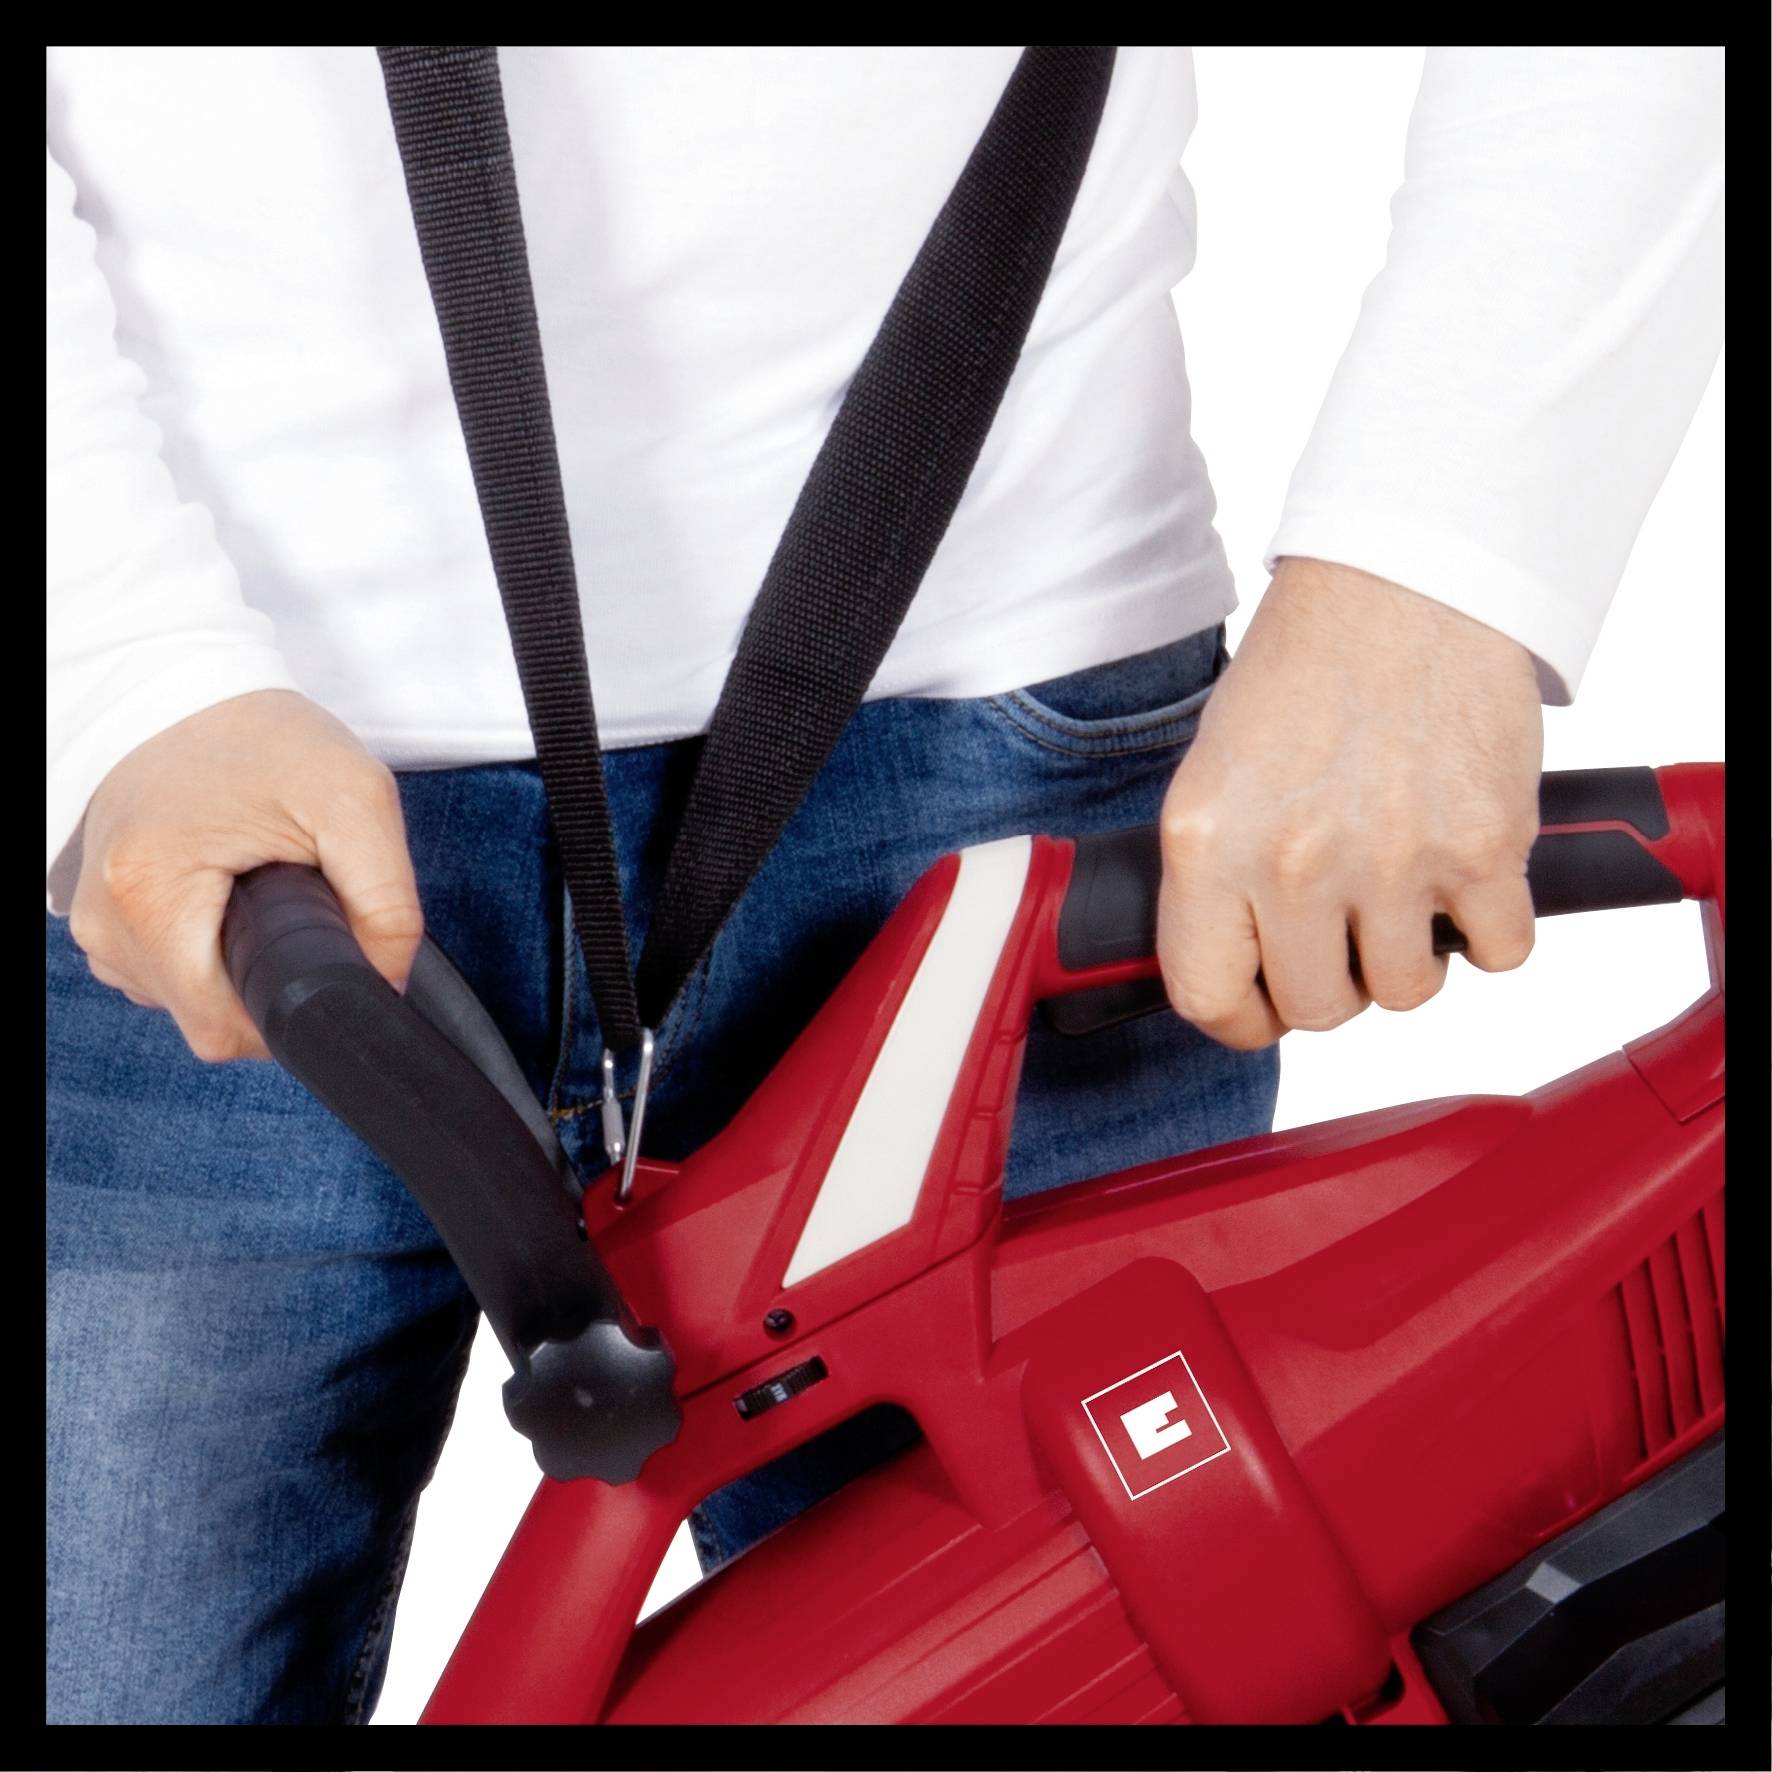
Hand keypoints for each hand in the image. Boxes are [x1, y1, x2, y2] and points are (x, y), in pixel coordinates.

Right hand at [68, 690, 421, 1061]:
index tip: (321, 965)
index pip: (224, 1028)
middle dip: (268, 981)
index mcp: (150, 895)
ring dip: (237, 964)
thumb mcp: (356, 801)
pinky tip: (229, 895)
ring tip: (261, 889)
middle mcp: (105, 917)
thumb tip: (387, 985)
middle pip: (207, 1016)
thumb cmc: (264, 735)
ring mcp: (94, 916)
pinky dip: (208, 945)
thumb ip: (387, 906)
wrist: (186, 682)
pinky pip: (165, 967)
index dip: (289, 1016)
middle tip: (297, 905)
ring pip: (185, 997)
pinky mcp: (101, 909)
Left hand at [1157, 559, 1542, 1049]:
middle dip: (1334, 981)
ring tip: (1403, 886)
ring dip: (1410, 954)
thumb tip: (1232, 969)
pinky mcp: (1487, 846)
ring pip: (1408, 991)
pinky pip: (1499, 951)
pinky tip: (1464, 868)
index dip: (1241, 1016)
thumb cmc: (1305, 671)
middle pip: (1318, 1008)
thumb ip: (1216, 876)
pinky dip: (1490, 925)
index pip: (1208, 997)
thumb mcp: (1213, 772)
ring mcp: (1395, 859)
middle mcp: (1293, 862)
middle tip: (1343, 928)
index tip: (1263, 1005)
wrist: (1403, 582)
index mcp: (1207, 842)